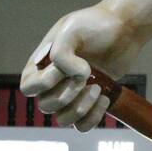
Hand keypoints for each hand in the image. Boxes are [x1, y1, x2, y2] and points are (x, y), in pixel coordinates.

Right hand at [19, 5, 141, 131]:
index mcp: (40, 65)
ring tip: (97, 88)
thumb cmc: (94, 25)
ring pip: (63, 120)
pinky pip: (82, 125)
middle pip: (46, 106)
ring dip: (81, 108)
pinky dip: (93, 117)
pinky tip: (105, 98)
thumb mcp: (71, 30)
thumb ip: (61, 53)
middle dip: (68, 94)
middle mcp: (52, 82)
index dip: (45, 83)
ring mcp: (71, 94)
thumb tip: (74, 77)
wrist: (123, 29)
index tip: (65, 67)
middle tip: (87, 75)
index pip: (28, 88)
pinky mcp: (89, 102)